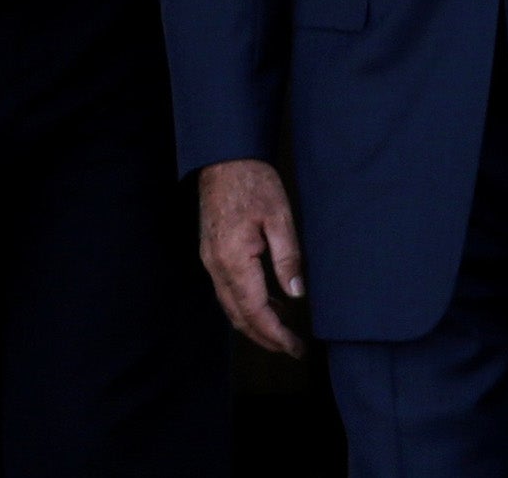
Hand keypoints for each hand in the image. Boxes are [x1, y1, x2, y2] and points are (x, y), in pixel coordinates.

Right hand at [198, 159, 306, 357]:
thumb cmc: (254, 182)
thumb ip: (288, 258)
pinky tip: (268, 302)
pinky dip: (246, 304)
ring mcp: (210, 260)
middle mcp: (216, 266)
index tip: (295, 348)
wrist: (224, 158)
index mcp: (234, 260)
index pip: (255, 311)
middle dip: (265, 338)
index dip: (276, 335)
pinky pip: (227, 290)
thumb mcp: (280, 217)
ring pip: (230, 306)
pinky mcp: (212, 253)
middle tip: (292, 348)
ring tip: (284, 331)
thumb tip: (297, 294)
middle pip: (238, 316)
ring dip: (254, 323)